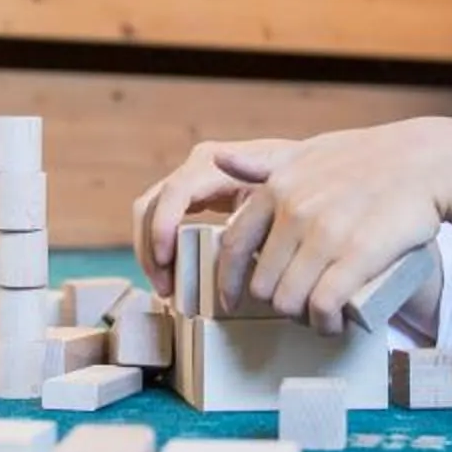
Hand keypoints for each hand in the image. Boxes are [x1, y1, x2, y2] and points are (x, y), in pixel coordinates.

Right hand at [133, 136, 297, 293]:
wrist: (305, 166)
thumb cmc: (296, 179)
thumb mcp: (280, 192)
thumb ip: (254, 213)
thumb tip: (230, 241)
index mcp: (212, 163)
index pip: (174, 193)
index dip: (163, 226)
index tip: (166, 260)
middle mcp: (192, 168)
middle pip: (149, 206)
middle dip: (150, 248)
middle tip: (164, 287)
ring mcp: (188, 181)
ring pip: (147, 215)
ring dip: (150, 253)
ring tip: (166, 288)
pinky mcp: (190, 196)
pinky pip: (159, 221)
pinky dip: (159, 250)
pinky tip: (170, 277)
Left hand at [212, 119, 451, 333]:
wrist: (427, 161)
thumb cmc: (368, 157)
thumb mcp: (310, 151)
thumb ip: (265, 164)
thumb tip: (219, 159)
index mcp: (277, 187)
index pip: (233, 246)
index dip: (228, 282)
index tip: (232, 300)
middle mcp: (295, 210)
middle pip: (262, 283)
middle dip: (276, 302)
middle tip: (296, 306)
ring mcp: (325, 233)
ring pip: (289, 301)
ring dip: (303, 318)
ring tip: (319, 317)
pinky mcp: (357, 255)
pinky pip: (324, 306)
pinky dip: (326, 322)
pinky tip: (334, 323)